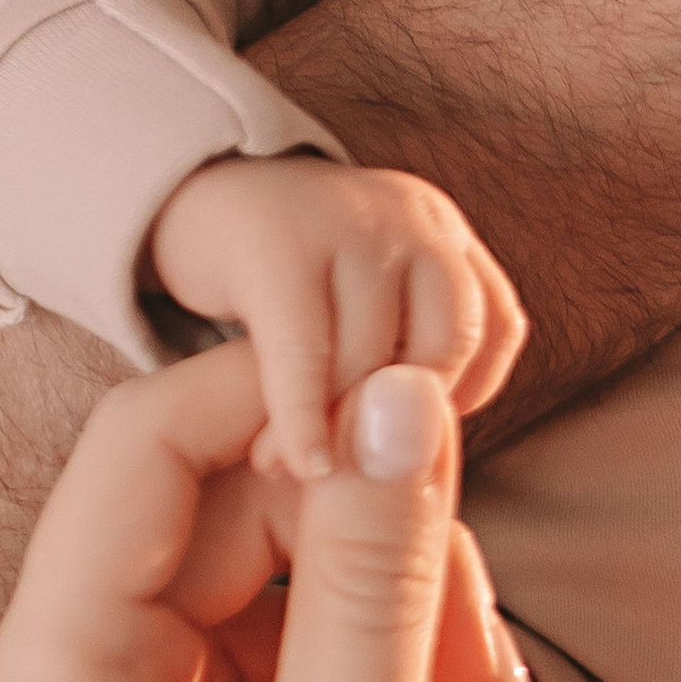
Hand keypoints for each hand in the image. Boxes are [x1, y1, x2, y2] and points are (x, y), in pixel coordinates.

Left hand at [0, 347, 517, 681]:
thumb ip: (375, 578)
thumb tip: (397, 391)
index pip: (148, 444)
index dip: (292, 403)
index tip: (432, 420)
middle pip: (208, 504)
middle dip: (356, 527)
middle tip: (483, 644)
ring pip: (248, 574)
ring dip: (374, 596)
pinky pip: (259, 653)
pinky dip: (357, 659)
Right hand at [149, 153, 524, 483]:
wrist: (184, 196)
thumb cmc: (281, 283)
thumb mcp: (363, 305)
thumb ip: (405, 358)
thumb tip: (432, 463)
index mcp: (444, 234)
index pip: (496, 326)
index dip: (462, 394)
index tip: (404, 442)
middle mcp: (412, 219)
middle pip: (447, 342)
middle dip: (399, 423)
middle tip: (351, 485)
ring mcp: (351, 224)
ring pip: (375, 354)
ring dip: (340, 430)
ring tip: (293, 471)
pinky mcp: (281, 244)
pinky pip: (308, 354)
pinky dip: (303, 419)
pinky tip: (293, 463)